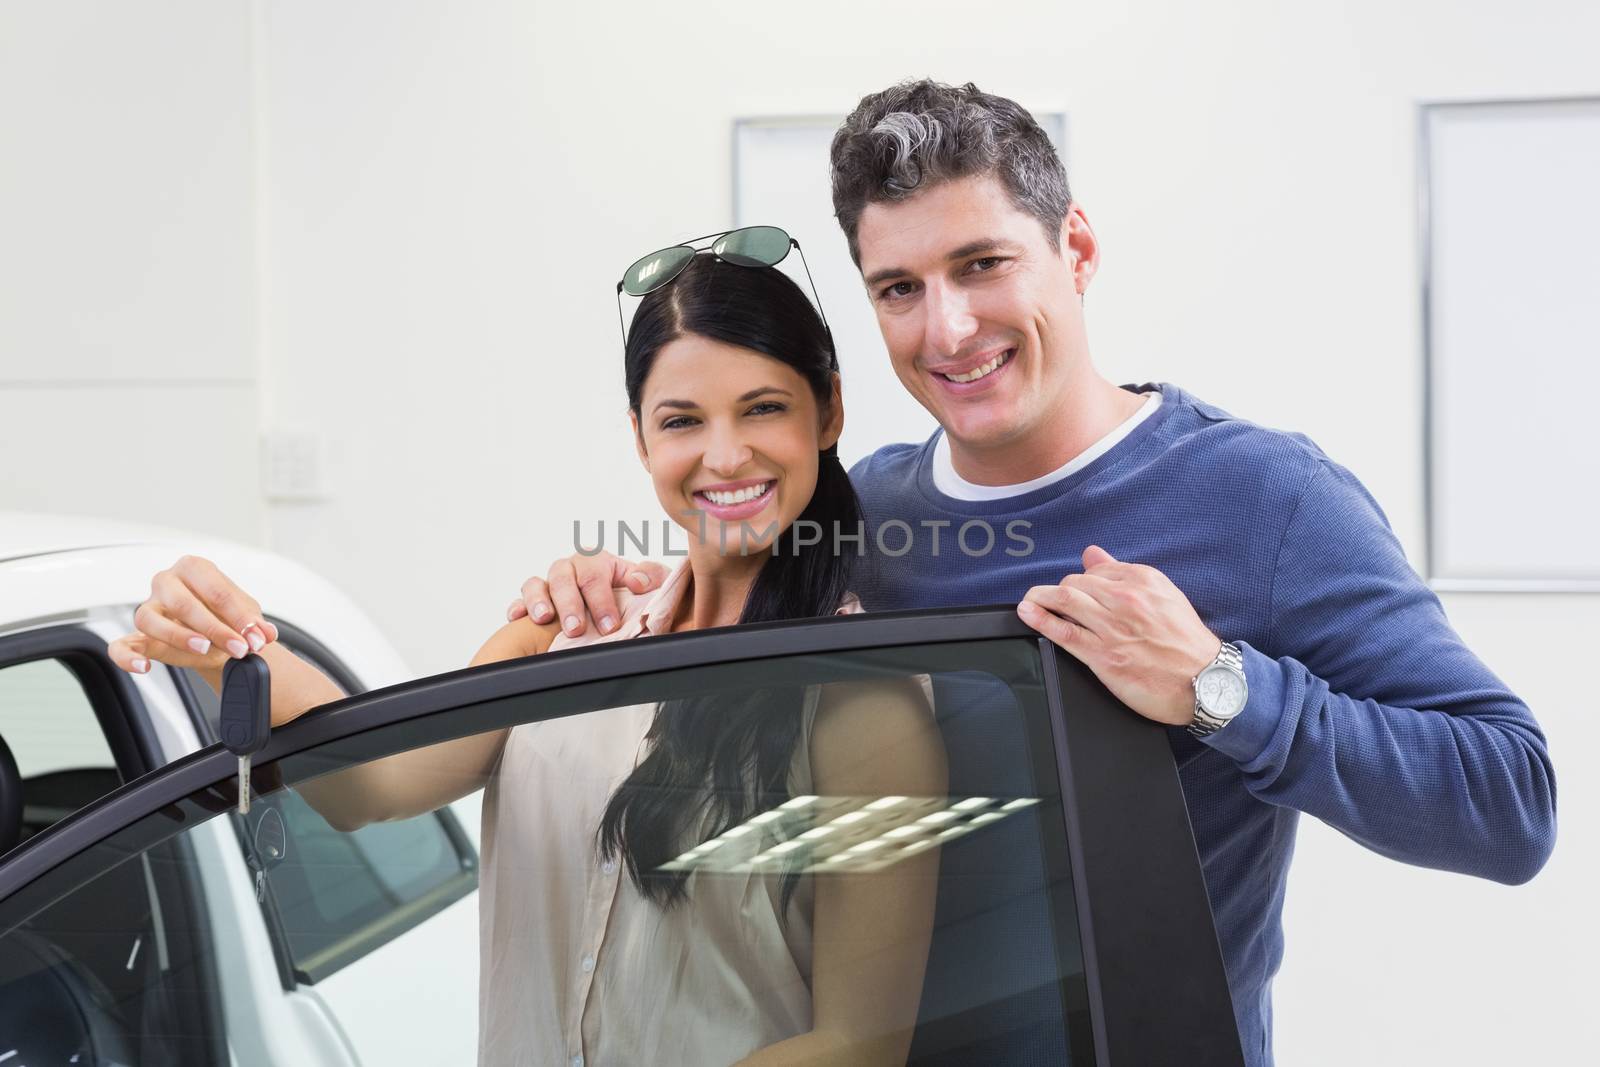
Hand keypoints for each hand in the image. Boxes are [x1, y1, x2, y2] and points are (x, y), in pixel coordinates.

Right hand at [107, 556, 278, 675]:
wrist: (216, 632)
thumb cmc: (226, 616)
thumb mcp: (246, 616)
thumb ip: (255, 625)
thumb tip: (264, 634)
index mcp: (194, 568)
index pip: (216, 590)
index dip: (239, 616)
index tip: (257, 637)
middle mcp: (166, 582)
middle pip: (184, 603)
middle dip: (216, 629)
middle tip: (240, 648)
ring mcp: (149, 607)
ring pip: (149, 619)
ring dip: (178, 636)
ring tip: (205, 649)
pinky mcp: (138, 634)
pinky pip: (121, 645)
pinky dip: (127, 657)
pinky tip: (144, 667)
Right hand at [506, 551, 668, 637]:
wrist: (620, 605)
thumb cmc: (633, 593)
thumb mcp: (651, 582)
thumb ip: (652, 575)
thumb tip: (637, 581)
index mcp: (597, 562)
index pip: (595, 575)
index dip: (601, 601)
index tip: (609, 625)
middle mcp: (571, 569)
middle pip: (562, 578)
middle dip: (569, 604)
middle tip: (576, 628)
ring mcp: (550, 585)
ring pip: (535, 583)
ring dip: (538, 601)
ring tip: (544, 619)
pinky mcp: (534, 601)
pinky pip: (519, 599)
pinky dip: (517, 607)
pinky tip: (518, 618)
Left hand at [1016, 545, 1220, 725]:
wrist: (1206, 681)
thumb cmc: (1187, 642)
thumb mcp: (1163, 596)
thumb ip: (1125, 574)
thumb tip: (1094, 554)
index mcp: (1142, 580)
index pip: (1095, 571)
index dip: (1082, 581)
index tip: (1076, 591)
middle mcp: (1125, 599)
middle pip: (1075, 583)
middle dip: (1060, 590)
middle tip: (1055, 600)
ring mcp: (1112, 627)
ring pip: (1064, 600)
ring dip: (1039, 597)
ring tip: (1029, 600)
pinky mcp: (1102, 655)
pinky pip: (1062, 631)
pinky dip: (1039, 618)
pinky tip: (1027, 612)